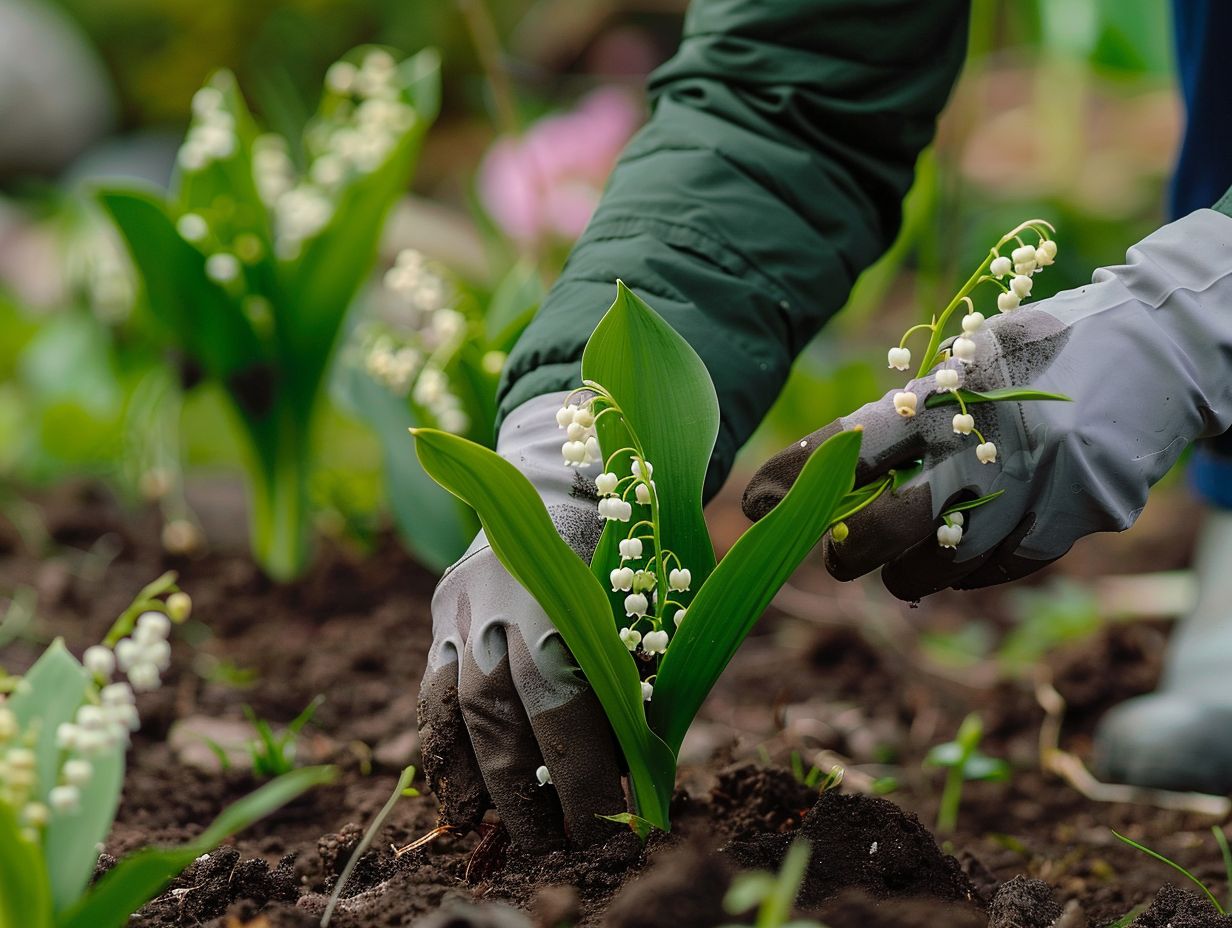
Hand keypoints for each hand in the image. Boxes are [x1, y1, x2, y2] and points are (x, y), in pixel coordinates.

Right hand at [417, 393, 625, 849]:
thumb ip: (637, 676)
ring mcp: (465, 605)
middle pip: (503, 707)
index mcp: (569, 592)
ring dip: (476, 780)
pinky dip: (438, 751)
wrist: (559, 485)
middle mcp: (507, 598)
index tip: (606, 825)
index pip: (570, 697)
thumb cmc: (621, 558)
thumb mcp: (644, 604)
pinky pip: (428, 692)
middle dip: (527, 788)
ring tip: (496, 833)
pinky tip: (454, 798)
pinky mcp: (441, 612)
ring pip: (456, 703)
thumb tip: (638, 772)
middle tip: (553, 844)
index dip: (586, 769)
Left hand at [742, 209, 1231, 599]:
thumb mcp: (977, 352)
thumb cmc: (1050, 345)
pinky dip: (967, 572)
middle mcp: (989, 442)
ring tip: (897, 566)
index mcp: (954, 390)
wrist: (1167, 348)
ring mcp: (1035, 489)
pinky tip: (959, 558)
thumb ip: (914, 407)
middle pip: (888, 525)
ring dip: (907, 574)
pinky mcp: (1073, 522)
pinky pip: (997, 570)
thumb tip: (835, 466)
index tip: (753, 503)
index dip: (794, 478)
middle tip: (836, 554)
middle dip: (848, 551)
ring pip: (940, 566)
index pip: (852, 443)